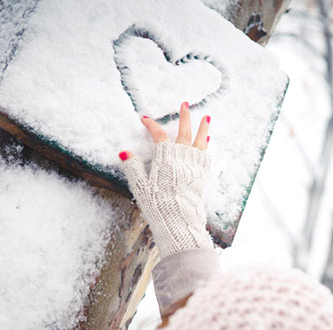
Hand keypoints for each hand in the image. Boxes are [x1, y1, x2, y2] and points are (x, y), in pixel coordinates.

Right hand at [119, 102, 212, 257]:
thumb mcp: (141, 187)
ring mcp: (195, 166)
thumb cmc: (158, 205)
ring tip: (207, 116)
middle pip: (184, 132)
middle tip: (185, 104)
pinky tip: (208, 141)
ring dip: (203, 128)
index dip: (152, 126)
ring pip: (200, 141)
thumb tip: (124, 153)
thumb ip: (133, 168)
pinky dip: (206, 146)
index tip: (145, 119)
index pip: (158, 136)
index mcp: (166, 158)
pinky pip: (206, 156)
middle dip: (184, 116)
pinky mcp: (202, 176)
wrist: (180, 221)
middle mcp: (182, 158)